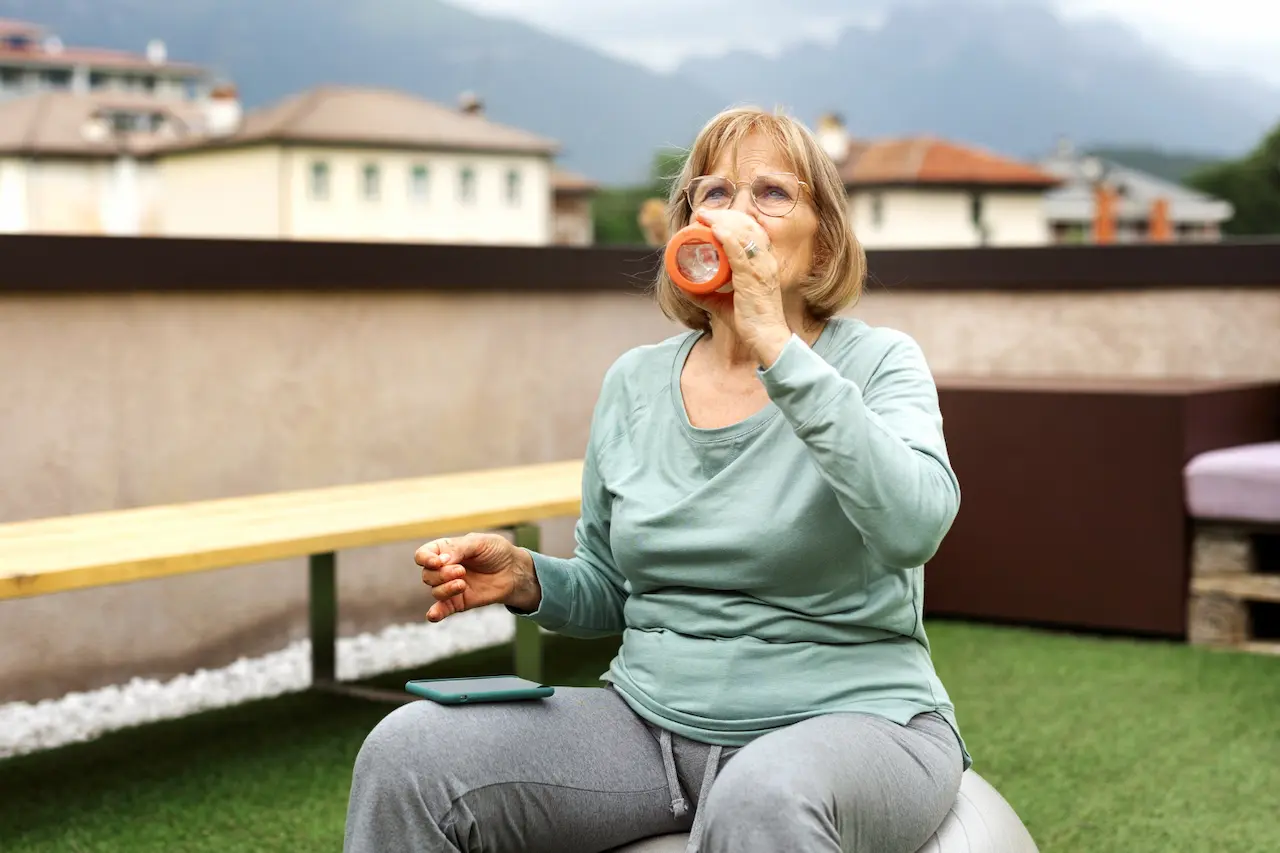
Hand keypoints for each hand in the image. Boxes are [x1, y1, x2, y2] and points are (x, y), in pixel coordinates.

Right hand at [414, 532, 539, 622]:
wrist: (514, 571)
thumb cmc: (497, 552)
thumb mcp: (479, 542)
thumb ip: (458, 548)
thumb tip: (440, 561)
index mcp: (445, 550)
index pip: (423, 555)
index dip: (425, 558)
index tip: (438, 562)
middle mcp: (444, 569)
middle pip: (427, 575)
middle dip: (442, 574)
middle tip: (462, 570)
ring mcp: (450, 586)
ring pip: (435, 591)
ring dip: (446, 588)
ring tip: (463, 584)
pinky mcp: (459, 602)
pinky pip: (442, 610)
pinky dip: (435, 613)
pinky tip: (433, 615)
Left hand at [695, 209, 792, 365]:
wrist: (766, 338)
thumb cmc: (749, 322)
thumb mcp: (723, 305)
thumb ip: (707, 295)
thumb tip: (684, 287)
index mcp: (764, 263)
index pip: (751, 231)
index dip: (732, 220)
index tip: (711, 218)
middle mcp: (765, 261)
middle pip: (746, 227)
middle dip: (723, 216)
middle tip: (702, 214)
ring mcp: (761, 267)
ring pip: (742, 234)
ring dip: (721, 221)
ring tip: (703, 216)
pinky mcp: (753, 277)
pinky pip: (740, 251)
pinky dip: (727, 237)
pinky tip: (714, 228)